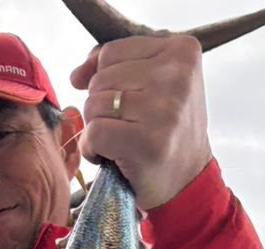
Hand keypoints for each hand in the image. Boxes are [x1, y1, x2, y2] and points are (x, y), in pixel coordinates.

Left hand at [71, 35, 212, 211]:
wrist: (187, 182)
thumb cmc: (165, 131)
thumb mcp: (153, 85)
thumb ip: (116, 66)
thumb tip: (77, 75)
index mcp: (182, 51)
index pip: (111, 52)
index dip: (104, 81)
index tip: (125, 105)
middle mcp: (177, 74)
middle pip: (100, 79)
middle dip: (101, 108)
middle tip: (127, 128)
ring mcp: (164, 108)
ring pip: (94, 104)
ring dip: (97, 128)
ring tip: (123, 142)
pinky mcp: (148, 141)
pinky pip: (94, 133)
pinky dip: (93, 149)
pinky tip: (112, 157)